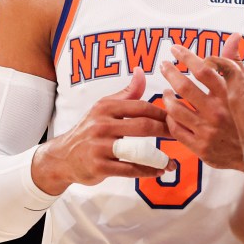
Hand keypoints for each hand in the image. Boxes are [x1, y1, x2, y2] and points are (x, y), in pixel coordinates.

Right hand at [31, 67, 175, 193]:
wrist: (63, 156)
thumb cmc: (90, 129)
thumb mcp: (104, 107)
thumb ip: (127, 92)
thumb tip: (141, 71)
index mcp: (106, 107)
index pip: (141, 107)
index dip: (162, 113)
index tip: (178, 118)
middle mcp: (102, 125)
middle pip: (142, 127)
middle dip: (165, 132)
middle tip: (181, 136)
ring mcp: (100, 147)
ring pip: (137, 151)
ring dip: (159, 158)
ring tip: (173, 163)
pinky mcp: (99, 167)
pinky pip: (129, 170)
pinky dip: (147, 172)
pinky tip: (159, 172)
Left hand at [159, 34, 243, 170]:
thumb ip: (235, 63)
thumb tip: (235, 37)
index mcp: (229, 95)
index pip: (203, 69)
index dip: (186, 56)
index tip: (176, 49)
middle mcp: (217, 112)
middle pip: (184, 86)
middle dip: (169, 72)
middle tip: (164, 65)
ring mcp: (207, 131)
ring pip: (175, 109)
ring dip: (166, 97)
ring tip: (166, 91)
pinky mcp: (201, 148)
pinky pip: (176, 130)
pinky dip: (171, 119)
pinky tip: (172, 113)